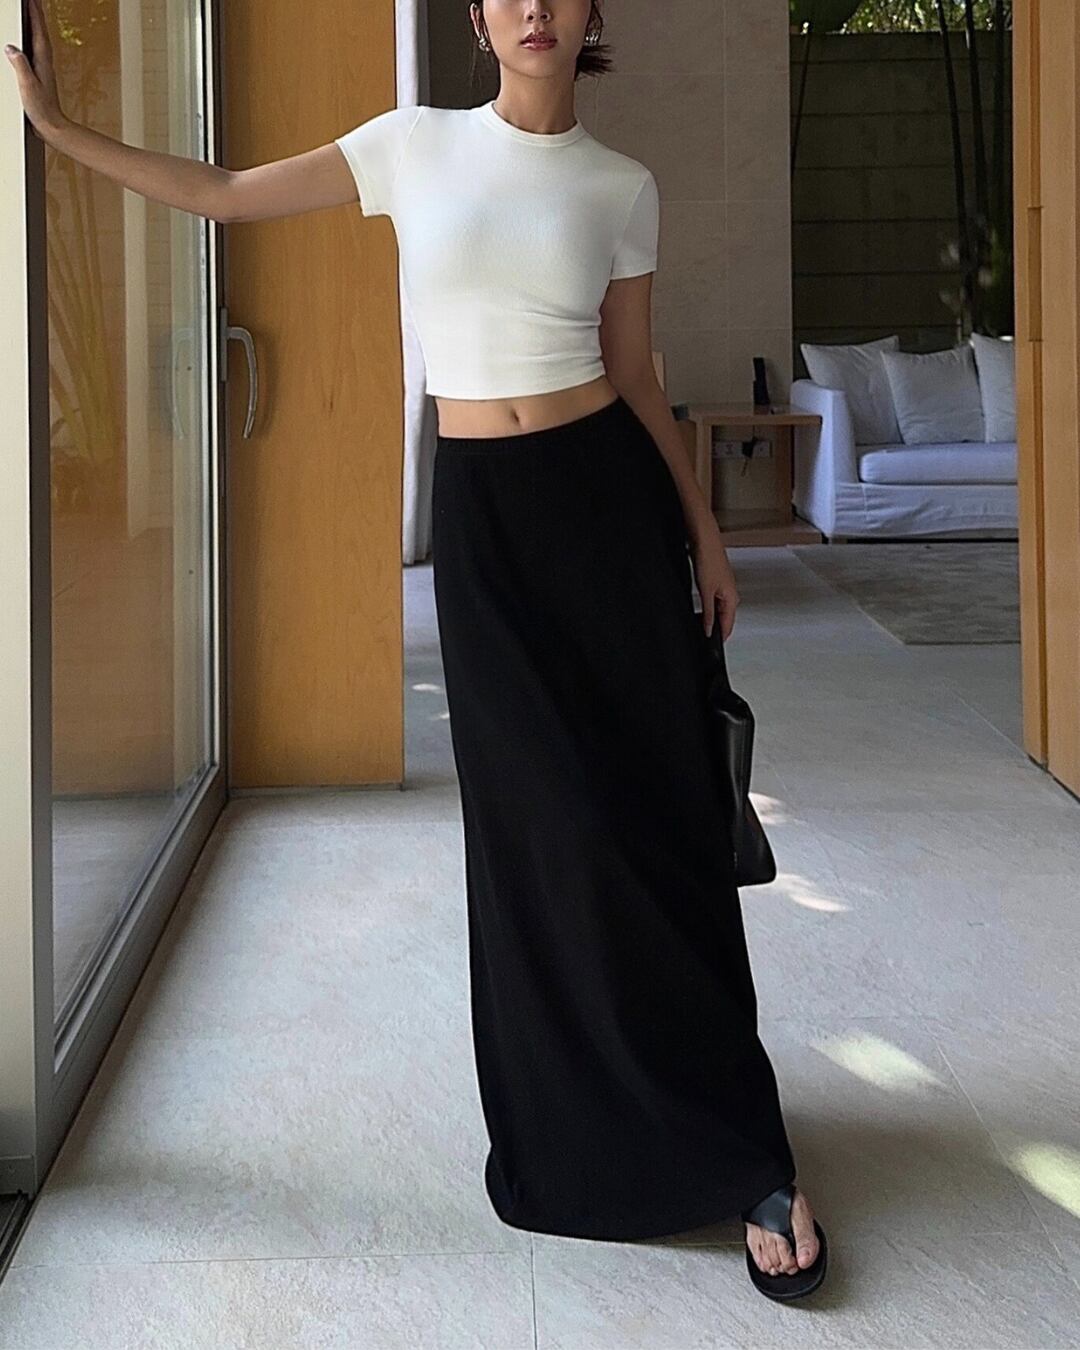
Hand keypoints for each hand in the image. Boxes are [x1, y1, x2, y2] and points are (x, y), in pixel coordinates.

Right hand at [5, 0, 64, 138]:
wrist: (52, 127)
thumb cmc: (42, 110)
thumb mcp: (27, 86)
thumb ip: (20, 65)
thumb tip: (11, 48)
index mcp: (42, 62)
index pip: (38, 31)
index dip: (34, 13)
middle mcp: (45, 62)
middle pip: (40, 31)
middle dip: (36, 14)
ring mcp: (43, 69)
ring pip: (39, 40)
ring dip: (35, 24)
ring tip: (31, 12)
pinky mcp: (40, 76)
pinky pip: (35, 51)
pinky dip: (32, 40)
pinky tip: (27, 41)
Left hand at [690, 527, 738, 639]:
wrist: (704, 540)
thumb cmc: (709, 559)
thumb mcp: (706, 592)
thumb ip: (708, 614)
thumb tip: (708, 630)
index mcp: (732, 598)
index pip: (728, 625)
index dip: (720, 637)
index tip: (713, 647)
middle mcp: (731, 593)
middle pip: (724, 618)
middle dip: (715, 629)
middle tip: (706, 640)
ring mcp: (724, 587)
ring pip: (719, 610)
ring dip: (711, 617)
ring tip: (703, 626)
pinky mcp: (715, 581)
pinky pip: (714, 601)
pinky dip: (708, 607)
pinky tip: (702, 609)